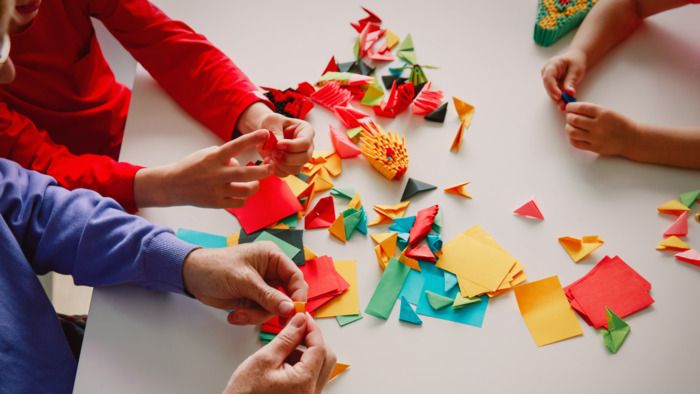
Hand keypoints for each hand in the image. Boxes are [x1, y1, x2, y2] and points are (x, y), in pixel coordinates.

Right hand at [134, 129, 271, 208]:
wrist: (173, 185)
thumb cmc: (192, 167)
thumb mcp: (206, 154)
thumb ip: (225, 156)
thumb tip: (240, 163)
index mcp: (214, 158)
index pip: (236, 146)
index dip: (252, 139)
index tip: (266, 133)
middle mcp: (217, 174)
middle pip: (246, 173)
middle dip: (263, 171)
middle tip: (271, 168)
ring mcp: (217, 190)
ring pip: (245, 190)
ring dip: (255, 186)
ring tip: (256, 183)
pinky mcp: (217, 203)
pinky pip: (239, 202)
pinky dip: (244, 198)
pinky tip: (242, 193)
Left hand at [182, 242, 307, 324]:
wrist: (191, 276)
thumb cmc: (216, 267)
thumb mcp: (244, 281)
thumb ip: (268, 295)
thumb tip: (290, 308)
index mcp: (273, 257)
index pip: (295, 277)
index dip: (298, 295)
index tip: (295, 311)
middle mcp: (271, 271)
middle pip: (287, 295)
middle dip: (273, 308)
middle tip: (265, 317)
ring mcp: (263, 287)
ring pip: (274, 308)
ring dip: (257, 315)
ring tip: (239, 313)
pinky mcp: (254, 299)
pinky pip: (261, 313)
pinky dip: (249, 317)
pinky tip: (235, 315)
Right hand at [224, 313, 336, 393]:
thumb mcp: (264, 359)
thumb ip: (286, 338)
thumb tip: (300, 321)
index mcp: (304, 382)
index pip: (319, 348)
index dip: (312, 329)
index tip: (303, 317)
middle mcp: (310, 392)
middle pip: (325, 358)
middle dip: (313, 340)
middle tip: (297, 328)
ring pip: (319, 366)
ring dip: (307, 352)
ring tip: (285, 346)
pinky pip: (311, 376)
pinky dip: (302, 364)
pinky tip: (285, 360)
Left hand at [237, 103, 314, 176]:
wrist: (265, 132)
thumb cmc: (271, 123)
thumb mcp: (272, 121)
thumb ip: (275, 131)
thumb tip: (278, 144)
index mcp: (306, 131)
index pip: (305, 143)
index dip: (292, 146)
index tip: (278, 144)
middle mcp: (307, 146)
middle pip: (304, 158)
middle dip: (287, 158)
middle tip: (273, 152)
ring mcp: (300, 158)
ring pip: (296, 168)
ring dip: (281, 165)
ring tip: (271, 156)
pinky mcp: (291, 166)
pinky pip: (286, 174)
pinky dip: (276, 170)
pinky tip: (269, 161)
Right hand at [541, 49, 586, 109]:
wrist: (575, 59)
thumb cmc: (575, 61)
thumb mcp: (576, 70)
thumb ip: (571, 81)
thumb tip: (569, 93)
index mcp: (551, 65)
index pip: (548, 78)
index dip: (552, 88)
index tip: (559, 96)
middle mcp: (547, 73)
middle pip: (548, 87)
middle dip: (555, 97)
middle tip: (563, 105)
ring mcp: (548, 80)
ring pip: (551, 92)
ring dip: (558, 100)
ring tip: (565, 107)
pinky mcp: (552, 86)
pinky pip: (555, 93)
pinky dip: (560, 99)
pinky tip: (565, 104)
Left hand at [564, 102, 638, 155]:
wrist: (631, 139)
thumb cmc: (619, 124)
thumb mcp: (609, 112)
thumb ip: (592, 111)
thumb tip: (574, 109)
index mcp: (603, 113)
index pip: (581, 108)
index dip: (571, 107)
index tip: (568, 107)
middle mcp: (598, 125)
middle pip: (574, 120)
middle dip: (569, 117)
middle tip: (569, 116)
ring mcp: (595, 138)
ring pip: (572, 132)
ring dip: (568, 127)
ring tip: (570, 125)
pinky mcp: (594, 148)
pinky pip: (576, 143)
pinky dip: (571, 138)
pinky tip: (574, 135)